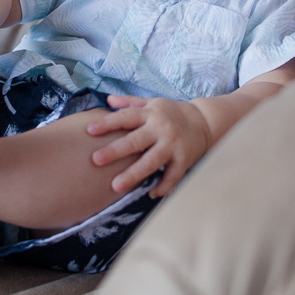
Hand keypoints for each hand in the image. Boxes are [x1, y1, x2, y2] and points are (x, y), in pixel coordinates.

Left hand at [87, 95, 211, 197]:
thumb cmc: (171, 112)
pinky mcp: (184, 159)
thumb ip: (130, 102)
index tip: (89, 131)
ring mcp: (173, 145)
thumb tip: (107, 100)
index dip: (107, 123)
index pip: (125, 117)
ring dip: (133, 174)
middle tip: (95, 160)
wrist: (204, 121)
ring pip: (151, 162)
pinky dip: (163, 186)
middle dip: (115, 151)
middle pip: (135, 141)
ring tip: (115, 186)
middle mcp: (160, 129)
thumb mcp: (152, 102)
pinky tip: (151, 194)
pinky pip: (173, 176)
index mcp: (150, 113)